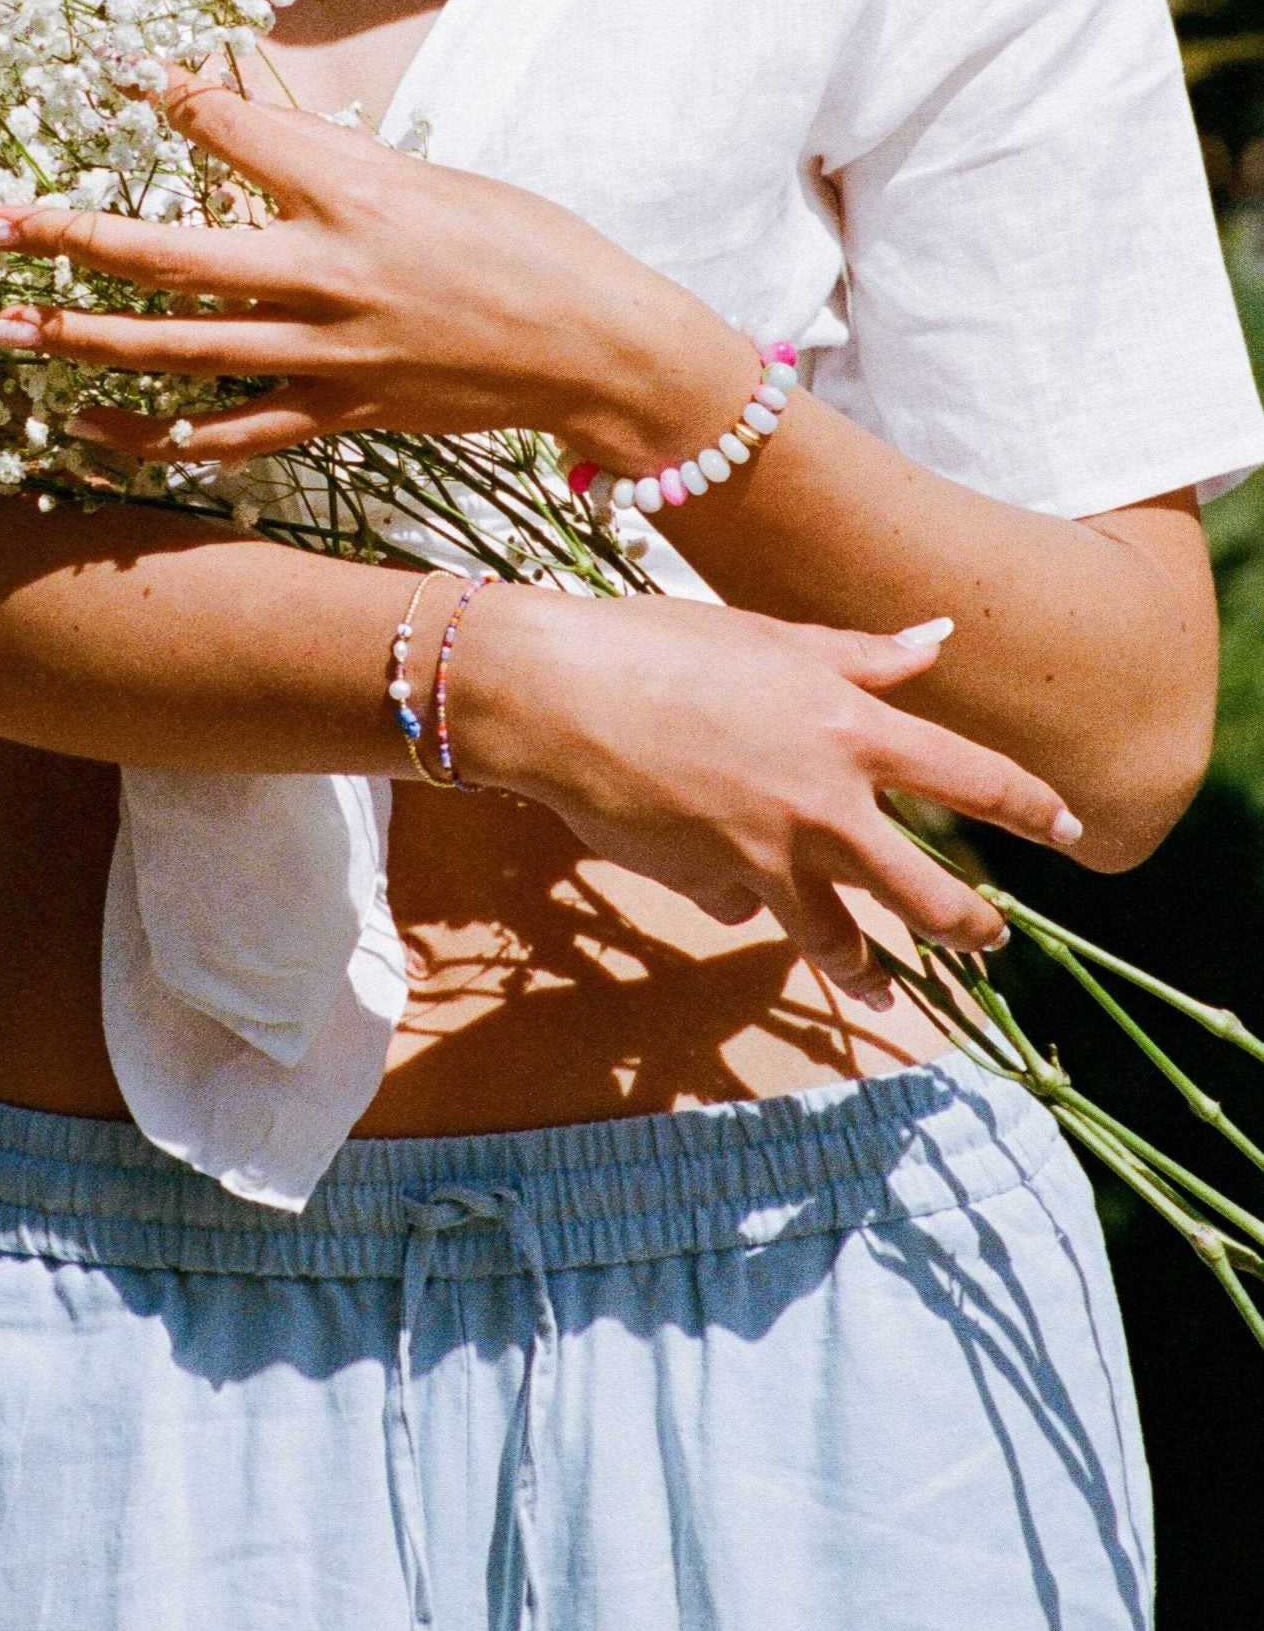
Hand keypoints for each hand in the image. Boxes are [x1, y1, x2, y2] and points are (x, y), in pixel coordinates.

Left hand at [0, 70, 756, 464]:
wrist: (597, 346)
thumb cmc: (524, 243)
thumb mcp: (427, 174)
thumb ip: (328, 159)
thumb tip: (242, 126)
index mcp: (353, 188)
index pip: (226, 127)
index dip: (160, 96)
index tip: (108, 77)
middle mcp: (327, 271)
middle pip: (166, 254)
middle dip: (65, 238)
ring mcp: (328, 352)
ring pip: (176, 353)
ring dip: (80, 341)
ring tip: (3, 331)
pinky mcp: (340, 411)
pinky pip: (226, 433)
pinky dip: (154, 436)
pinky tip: (91, 426)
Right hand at [452, 595, 1082, 988]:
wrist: (562, 696)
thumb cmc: (662, 646)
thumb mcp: (774, 639)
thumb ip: (862, 655)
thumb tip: (934, 640)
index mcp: (853, 729)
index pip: (975, 779)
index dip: (1032, 808)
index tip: (1068, 829)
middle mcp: (827, 803)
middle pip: (930, 893)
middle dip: (970, 928)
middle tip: (991, 943)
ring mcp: (771, 855)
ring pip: (846, 939)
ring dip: (876, 972)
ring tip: (893, 991)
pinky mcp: (714, 885)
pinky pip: (748, 914)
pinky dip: (749, 911)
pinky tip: (741, 907)